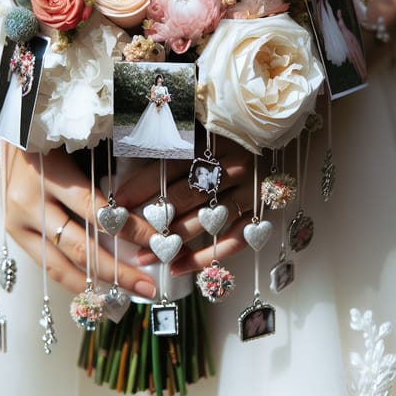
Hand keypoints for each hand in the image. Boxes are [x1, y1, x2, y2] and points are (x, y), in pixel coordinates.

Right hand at [5, 147, 157, 297]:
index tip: (159, 241)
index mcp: (50, 174)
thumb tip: (145, 210)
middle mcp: (30, 202)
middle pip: (79, 247)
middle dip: (117, 271)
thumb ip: (105, 175)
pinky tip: (98, 292)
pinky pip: (47, 265)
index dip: (129, 229)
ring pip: (60, 266)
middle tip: (148, 286)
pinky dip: (74, 281)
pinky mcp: (14, 235)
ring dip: (96, 286)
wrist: (9, 137)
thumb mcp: (78, 147)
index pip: (96, 210)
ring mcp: (18, 222)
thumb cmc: (55, 140)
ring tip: (127, 297)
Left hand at [115, 138, 255, 274]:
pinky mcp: (261, 212)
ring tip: (146, 256)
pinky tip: (179, 268)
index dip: (143, 185)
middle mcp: (232, 165)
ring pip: (205, 222)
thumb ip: (172, 136)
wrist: (276, 138)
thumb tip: (130, 145)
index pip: (171, 165)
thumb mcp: (201, 127)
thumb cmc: (229, 135)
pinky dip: (205, 257)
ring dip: (173, 242)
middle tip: (126, 235)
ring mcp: (249, 191)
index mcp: (214, 141)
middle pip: (186, 196)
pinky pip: (232, 241)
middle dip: (153, 218)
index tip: (119, 202)